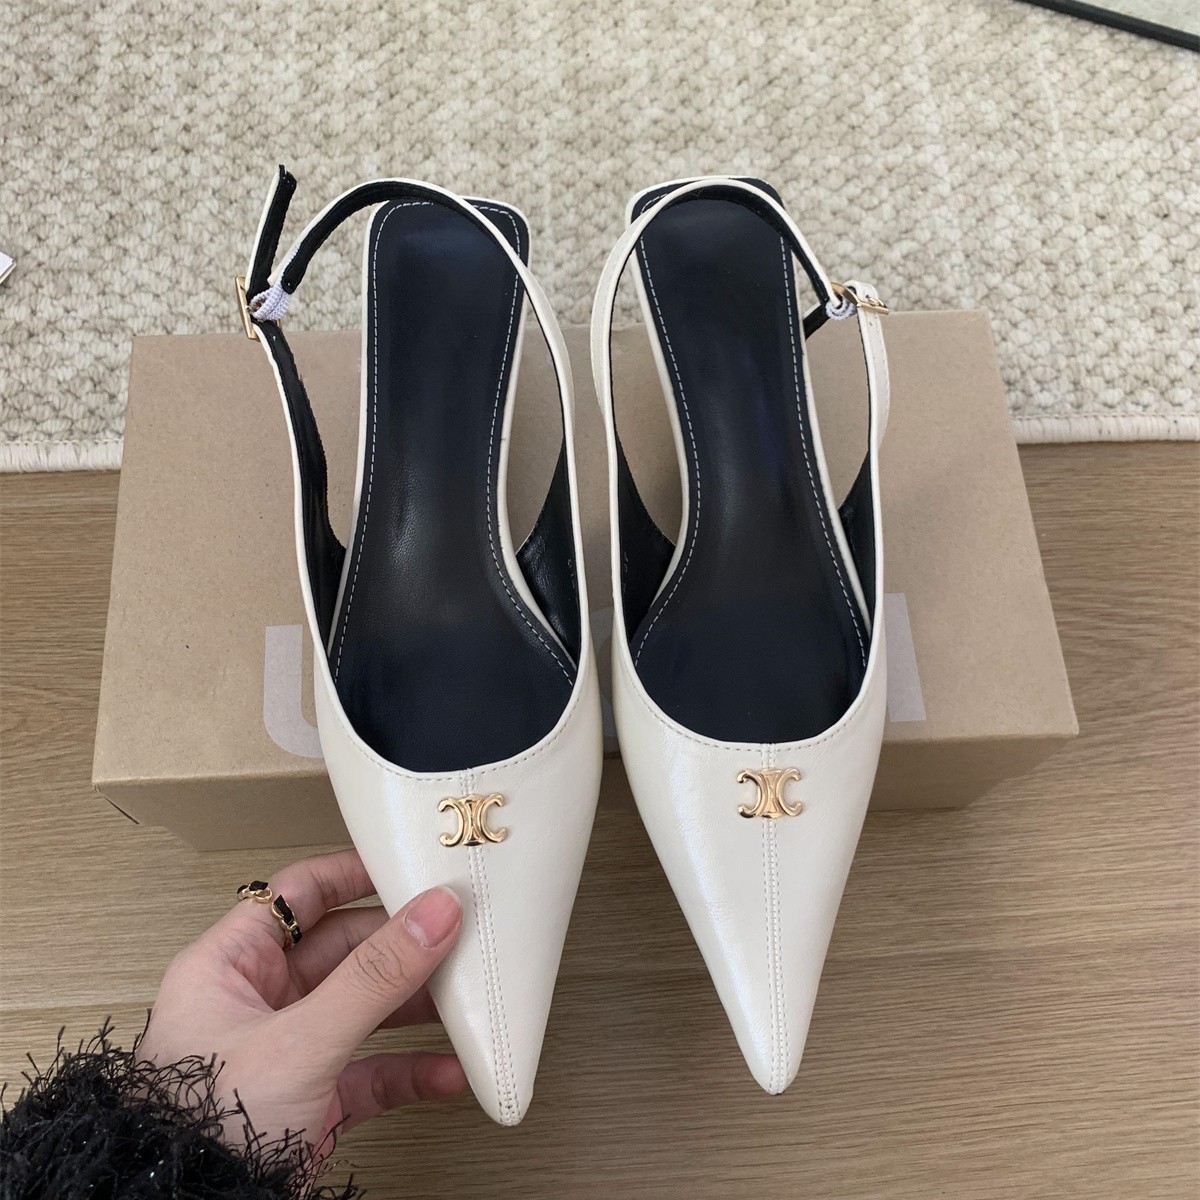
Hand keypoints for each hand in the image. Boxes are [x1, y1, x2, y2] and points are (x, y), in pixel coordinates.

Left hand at [138, 849, 466, 1156]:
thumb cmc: (200, 1128)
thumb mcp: (299, 1040)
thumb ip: (373, 977)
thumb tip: (431, 914)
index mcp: (229, 967)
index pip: (296, 895)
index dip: (351, 874)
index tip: (405, 865)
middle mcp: (256, 1004)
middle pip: (343, 950)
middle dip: (400, 945)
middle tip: (451, 931)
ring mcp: (286, 1053)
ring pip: (364, 1008)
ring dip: (414, 1004)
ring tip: (461, 994)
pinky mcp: (311, 1100)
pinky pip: (372, 1071)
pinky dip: (412, 1069)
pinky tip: (448, 1069)